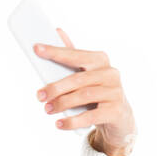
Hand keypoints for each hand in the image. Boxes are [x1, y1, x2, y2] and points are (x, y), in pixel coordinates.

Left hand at [33, 27, 136, 155]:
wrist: (120, 116)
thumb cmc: (97, 91)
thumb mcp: (86, 73)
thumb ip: (73, 55)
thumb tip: (57, 31)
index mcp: (100, 60)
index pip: (75, 54)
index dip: (56, 52)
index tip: (37, 49)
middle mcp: (110, 73)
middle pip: (78, 78)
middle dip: (56, 87)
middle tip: (40, 95)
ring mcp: (114, 92)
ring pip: (84, 96)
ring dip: (62, 103)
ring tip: (48, 109)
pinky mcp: (115, 111)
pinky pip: (90, 116)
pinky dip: (73, 121)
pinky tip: (59, 124)